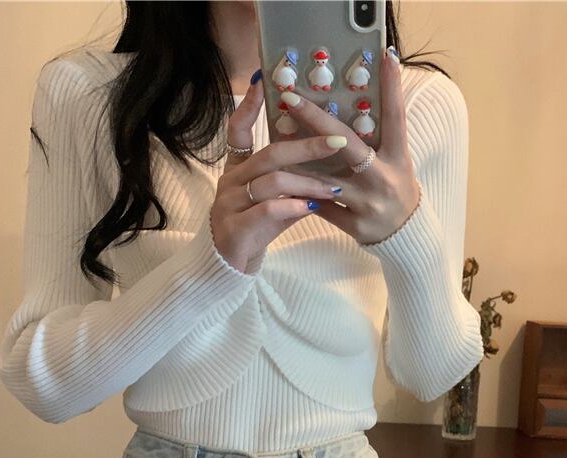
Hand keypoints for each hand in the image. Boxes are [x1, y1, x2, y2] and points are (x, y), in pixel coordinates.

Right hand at [210, 72, 348, 272]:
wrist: (229, 266)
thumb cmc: (255, 230)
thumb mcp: (274, 201)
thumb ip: (292, 182)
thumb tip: (324, 162)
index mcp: (237, 169)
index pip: (237, 129)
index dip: (250, 106)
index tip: (266, 81)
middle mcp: (231, 181)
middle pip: (270, 154)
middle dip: (306, 146)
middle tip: (338, 141)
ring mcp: (230, 204)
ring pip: (272, 182)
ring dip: (308, 182)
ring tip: (335, 187)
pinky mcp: (236, 228)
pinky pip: (268, 210)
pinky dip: (292, 206)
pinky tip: (312, 207)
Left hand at [277, 48, 420, 245]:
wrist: (406, 235)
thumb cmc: (395, 187)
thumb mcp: (396, 159)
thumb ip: (379, 134)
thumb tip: (358, 95)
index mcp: (399, 158)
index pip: (396, 118)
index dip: (393, 88)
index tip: (384, 57)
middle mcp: (383, 179)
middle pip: (348, 145)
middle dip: (318, 120)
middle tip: (290, 97)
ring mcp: (369, 204)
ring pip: (326, 178)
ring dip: (299, 160)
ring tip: (276, 138)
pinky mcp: (356, 225)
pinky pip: (322, 207)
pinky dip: (304, 195)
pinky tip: (286, 183)